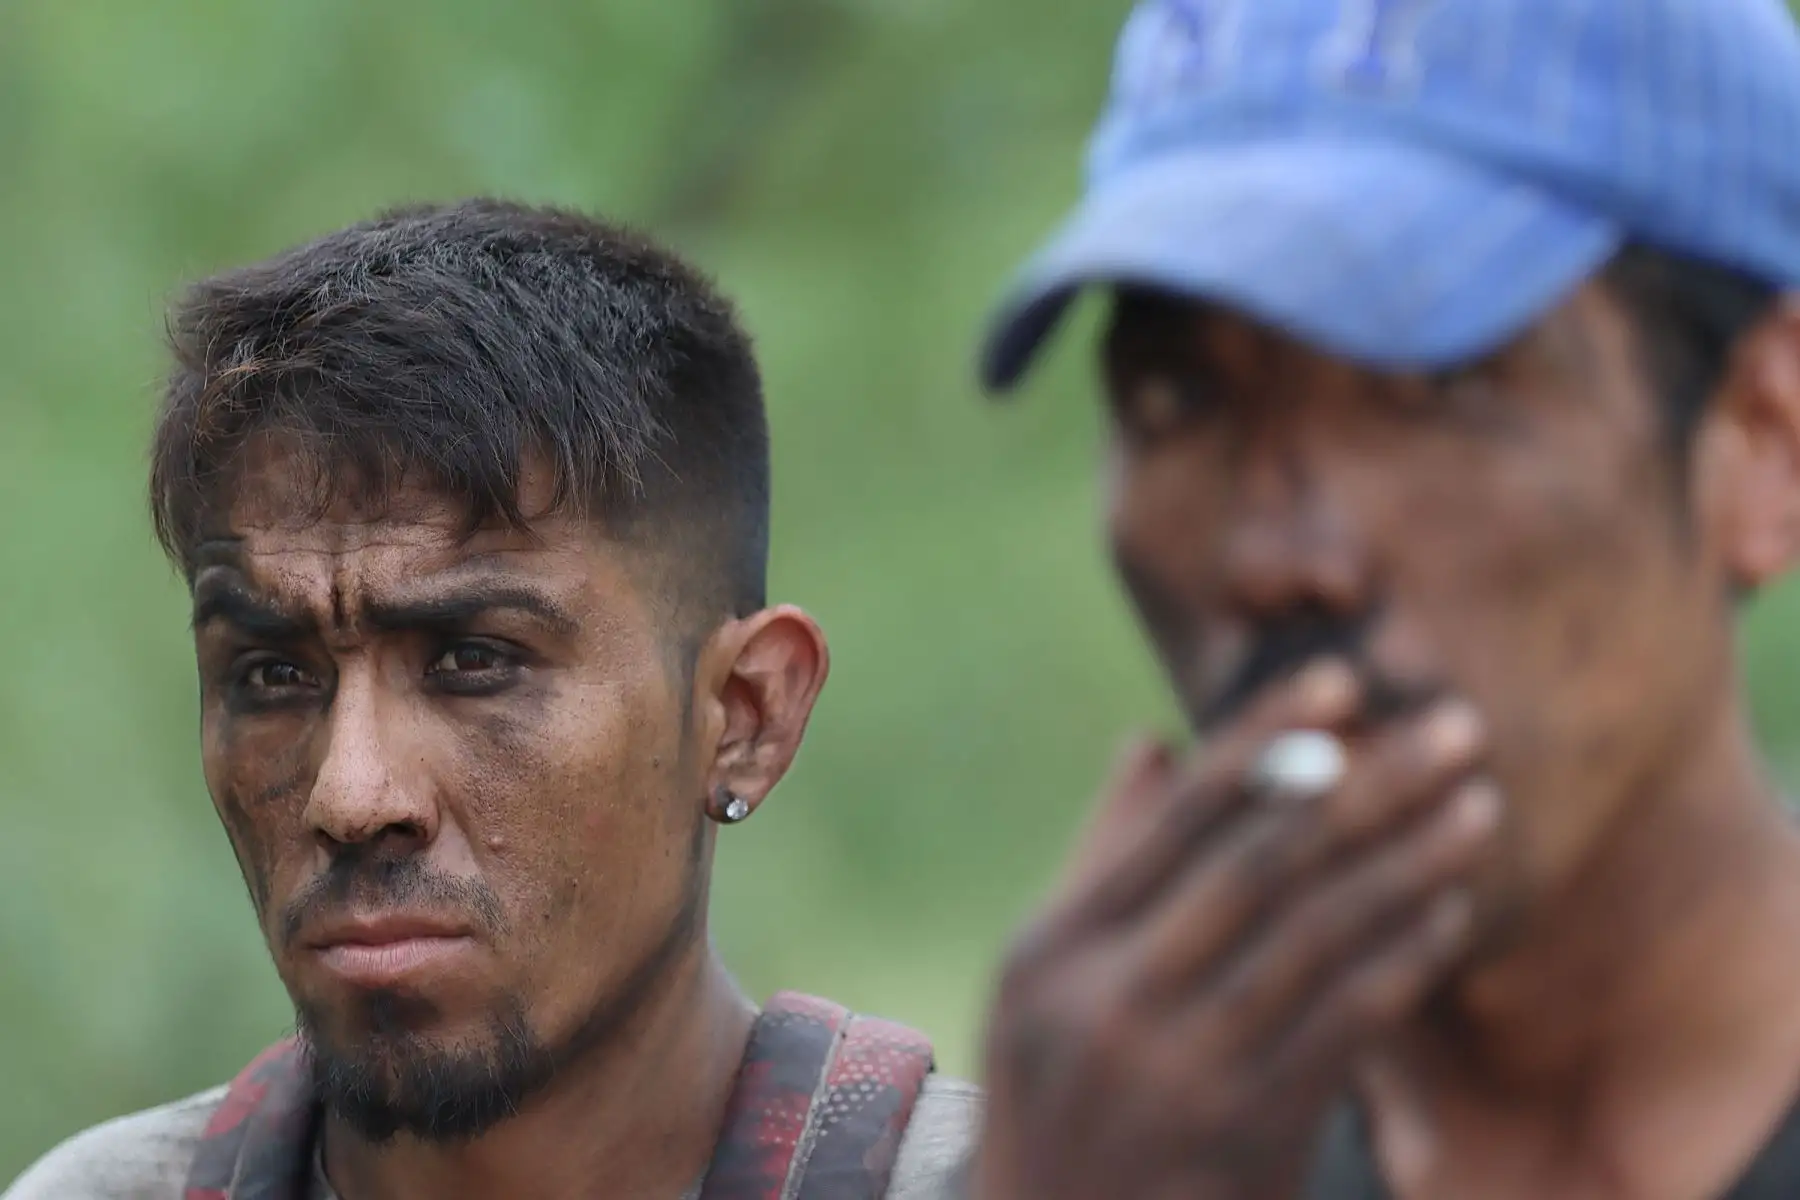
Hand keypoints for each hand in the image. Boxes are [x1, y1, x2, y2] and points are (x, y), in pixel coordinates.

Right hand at [971, 661, 1499, 1199]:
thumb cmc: (1053, 1094)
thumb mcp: (1039, 978)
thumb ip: (1100, 858)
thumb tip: (1149, 742)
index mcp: (1057, 948)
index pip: (1176, 820)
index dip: (1263, 742)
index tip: (1339, 681)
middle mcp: (1116, 1002)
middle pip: (1262, 866)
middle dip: (1367, 786)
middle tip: (1453, 726)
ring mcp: (1186, 1074)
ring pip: (1317, 942)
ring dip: (1409, 865)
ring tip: (1477, 806)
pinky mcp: (1251, 1136)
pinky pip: (1345, 1030)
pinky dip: (1403, 963)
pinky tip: (1449, 913)